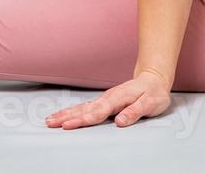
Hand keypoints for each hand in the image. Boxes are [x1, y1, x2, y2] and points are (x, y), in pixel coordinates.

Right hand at [45, 67, 172, 129]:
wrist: (153, 79)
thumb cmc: (153, 92)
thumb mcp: (150, 103)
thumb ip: (135, 112)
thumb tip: (120, 121)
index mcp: (118, 99)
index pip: (98, 113)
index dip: (83, 120)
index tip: (69, 125)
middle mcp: (108, 98)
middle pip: (84, 110)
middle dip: (66, 117)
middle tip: (51, 123)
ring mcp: (104, 99)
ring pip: (81, 107)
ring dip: (65, 113)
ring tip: (50, 120)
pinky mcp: (103, 102)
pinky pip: (85, 107)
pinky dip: (72, 111)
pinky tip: (63, 115)